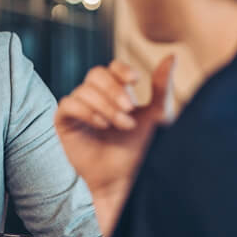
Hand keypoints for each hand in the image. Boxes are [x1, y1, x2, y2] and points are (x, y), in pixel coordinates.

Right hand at [54, 57, 174, 236]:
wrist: (127, 181)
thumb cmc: (144, 152)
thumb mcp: (158, 116)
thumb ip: (162, 87)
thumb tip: (171, 55)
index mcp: (118, 94)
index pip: (112, 68)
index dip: (121, 69)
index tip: (136, 80)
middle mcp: (96, 99)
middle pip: (95, 74)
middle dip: (114, 90)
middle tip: (129, 110)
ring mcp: (79, 110)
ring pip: (83, 90)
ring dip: (104, 105)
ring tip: (119, 126)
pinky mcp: (64, 123)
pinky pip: (68, 104)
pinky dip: (85, 111)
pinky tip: (101, 125)